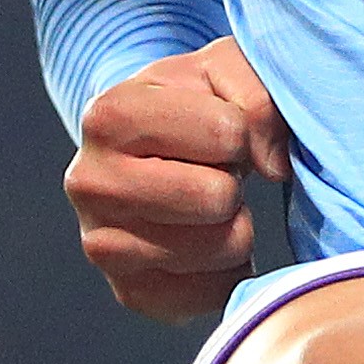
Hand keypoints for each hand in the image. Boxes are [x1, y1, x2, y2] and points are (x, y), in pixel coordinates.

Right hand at [66, 36, 288, 325]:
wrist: (148, 152)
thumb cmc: (195, 105)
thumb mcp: (224, 70)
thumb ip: (258, 96)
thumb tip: (273, 166)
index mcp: (109, 115)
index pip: (227, 133)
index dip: (241, 131)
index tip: (220, 130)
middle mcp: (90, 182)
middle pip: (217, 197)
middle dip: (234, 181)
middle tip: (215, 172)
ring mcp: (103, 245)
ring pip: (223, 247)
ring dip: (236, 225)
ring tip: (208, 205)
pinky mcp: (130, 292)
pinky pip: (216, 293)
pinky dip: (228, 269)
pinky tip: (206, 241)